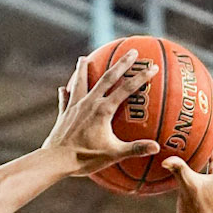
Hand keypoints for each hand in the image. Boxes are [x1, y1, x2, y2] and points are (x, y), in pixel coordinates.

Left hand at [42, 51, 159, 177]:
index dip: (141, 77)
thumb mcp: (113, 154)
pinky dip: (65, 93)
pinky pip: (65, 99)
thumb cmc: (85, 158)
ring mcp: (74, 106)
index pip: (127, 89)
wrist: (55, 161)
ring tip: (83, 59)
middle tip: (132, 51)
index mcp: (103, 110)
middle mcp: (89, 102)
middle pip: (107, 77)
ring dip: (82, 69)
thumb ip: (135, 149)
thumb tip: (156, 147)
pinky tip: (63, 88)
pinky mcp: (63, 114)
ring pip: (80, 82)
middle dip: (122, 63)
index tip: (153, 66)